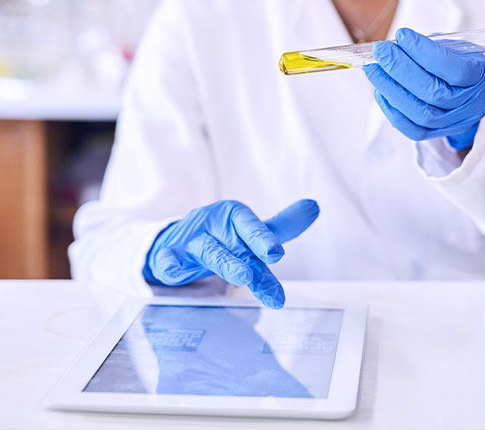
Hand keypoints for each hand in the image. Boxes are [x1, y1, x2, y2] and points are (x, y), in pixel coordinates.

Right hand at [143, 199, 318, 307]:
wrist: (181, 237)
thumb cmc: (225, 236)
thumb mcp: (252, 231)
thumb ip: (283, 225)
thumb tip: (315, 206)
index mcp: (236, 218)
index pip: (252, 227)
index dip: (263, 240)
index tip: (278, 253)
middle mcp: (216, 227)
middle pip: (236, 247)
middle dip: (249, 262)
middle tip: (262, 272)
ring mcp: (193, 240)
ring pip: (210, 253)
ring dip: (225, 263)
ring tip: (242, 277)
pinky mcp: (172, 254)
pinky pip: (168, 259)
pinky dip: (170, 263)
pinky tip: (173, 270)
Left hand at [364, 27, 484, 149]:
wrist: (473, 96)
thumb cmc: (461, 64)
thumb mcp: (457, 49)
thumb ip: (433, 47)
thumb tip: (397, 46)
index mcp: (480, 77)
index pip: (454, 68)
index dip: (425, 52)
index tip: (402, 35)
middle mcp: (469, 104)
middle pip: (433, 92)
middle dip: (401, 69)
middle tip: (381, 51)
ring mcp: (452, 122)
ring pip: (420, 113)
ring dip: (391, 89)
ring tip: (373, 69)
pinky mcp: (435, 133)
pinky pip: (411, 129)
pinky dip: (391, 110)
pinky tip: (379, 90)